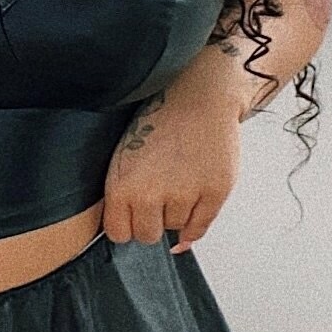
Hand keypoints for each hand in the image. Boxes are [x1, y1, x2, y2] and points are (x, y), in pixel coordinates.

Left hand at [101, 81, 240, 253]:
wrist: (197, 95)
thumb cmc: (157, 119)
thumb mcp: (122, 156)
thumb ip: (120, 196)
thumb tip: (126, 232)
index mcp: (121, 187)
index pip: (118, 233)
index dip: (125, 225)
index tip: (131, 215)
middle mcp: (151, 196)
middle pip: (147, 235)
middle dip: (150, 222)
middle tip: (156, 199)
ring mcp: (184, 196)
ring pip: (175, 229)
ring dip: (175, 214)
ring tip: (177, 183)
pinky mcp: (213, 193)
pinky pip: (199, 228)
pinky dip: (193, 226)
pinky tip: (190, 207)